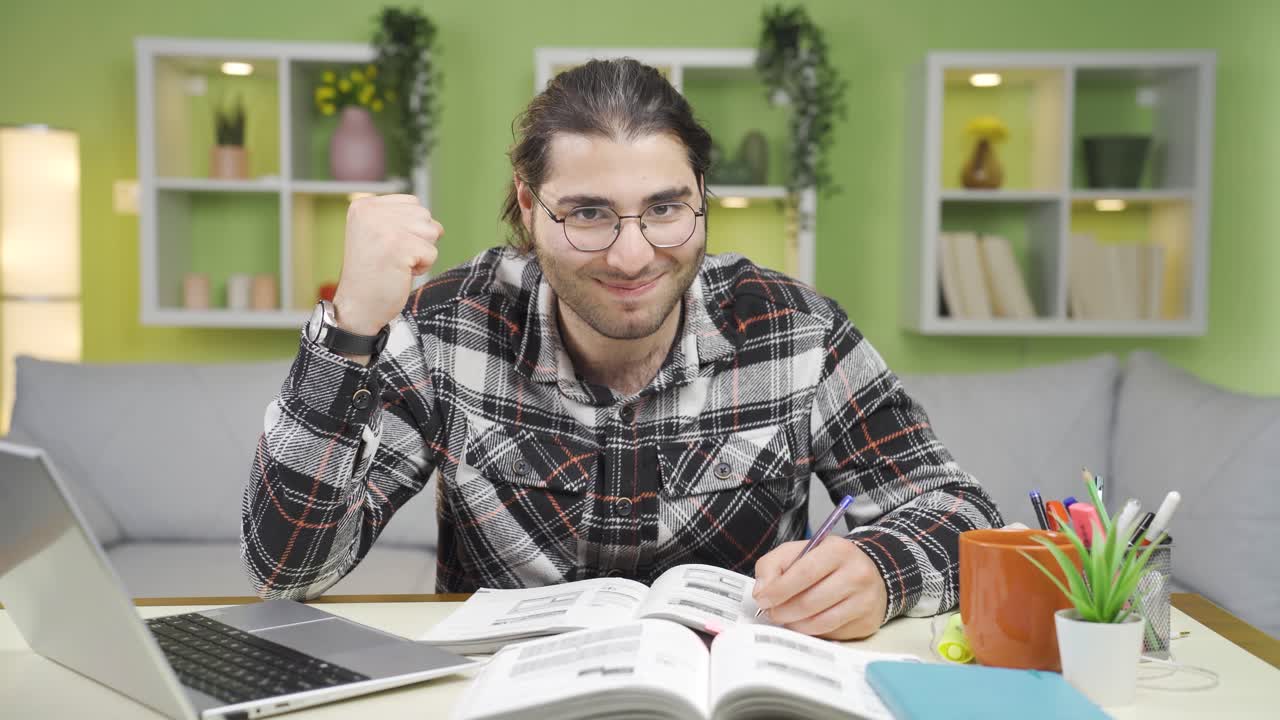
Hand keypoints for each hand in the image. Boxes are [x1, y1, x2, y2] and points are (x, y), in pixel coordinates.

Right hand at [333, 194, 443, 335]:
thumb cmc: (373, 273)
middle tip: (392, 258)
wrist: (358, 306)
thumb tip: (437, 225)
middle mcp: (371, 212)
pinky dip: (423, 267)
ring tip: (397, 264)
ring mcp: (384, 228)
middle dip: (418, 240)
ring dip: (421, 253)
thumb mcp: (377, 234)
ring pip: (432, 231)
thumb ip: (399, 218)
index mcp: (364, 205)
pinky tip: (400, 273)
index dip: (410, 228)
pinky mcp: (398, 246)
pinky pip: (432, 253)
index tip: (387, 246)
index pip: (413, 203)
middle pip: (425, 216)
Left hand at [752, 536, 888, 639]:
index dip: (779, 589)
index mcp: (838, 550)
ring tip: (785, 618)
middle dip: (783, 611)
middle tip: (770, 613)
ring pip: (820, 622)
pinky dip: (811, 632)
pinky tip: (804, 623)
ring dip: (794, 624)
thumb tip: (762, 591)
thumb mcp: (799, 551)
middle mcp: (857, 574)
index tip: (762, 599)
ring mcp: (865, 600)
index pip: (804, 573)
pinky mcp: (867, 622)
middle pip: (810, 601)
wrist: (866, 573)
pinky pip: (831, 634)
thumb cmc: (826, 563)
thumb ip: (773, 565)